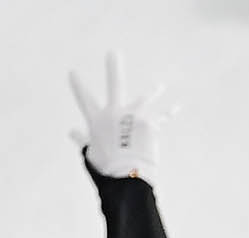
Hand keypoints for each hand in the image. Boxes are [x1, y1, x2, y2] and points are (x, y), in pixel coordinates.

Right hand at [70, 51, 165, 185]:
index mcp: (98, 120)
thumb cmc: (107, 168)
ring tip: (160, 86)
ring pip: (145, 99)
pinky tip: (176, 106)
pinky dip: (169, 112)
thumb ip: (82, 140)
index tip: (73, 72)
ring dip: (153, 92)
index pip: (85, 99)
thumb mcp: (90, 153)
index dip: (78, 86)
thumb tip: (72, 132)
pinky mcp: (150, 124)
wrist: (128, 174)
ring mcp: (134, 116)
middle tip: (114, 53)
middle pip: (115, 85)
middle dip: (114, 68)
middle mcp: (116, 113)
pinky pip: (161, 118)